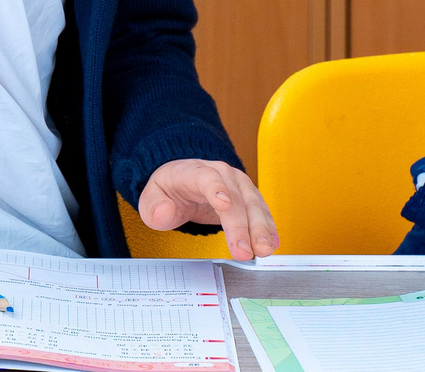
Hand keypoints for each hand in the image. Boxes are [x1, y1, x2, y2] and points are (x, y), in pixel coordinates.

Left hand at [139, 159, 280, 260]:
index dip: (217, 189)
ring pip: (253, 205)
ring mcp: (238, 184)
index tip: (224, 205)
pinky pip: (261, 211)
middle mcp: (221, 174)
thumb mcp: (151, 198)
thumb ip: (154, 207)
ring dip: (260, 229)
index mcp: (194, 172)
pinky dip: (268, 227)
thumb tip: (164, 212)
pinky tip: (273, 242)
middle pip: (235, 198)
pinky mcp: (249, 196)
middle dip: (241, 226)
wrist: (185, 179)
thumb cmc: (170, 189)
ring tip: (263, 250)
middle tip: (244, 251)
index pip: (207, 178)